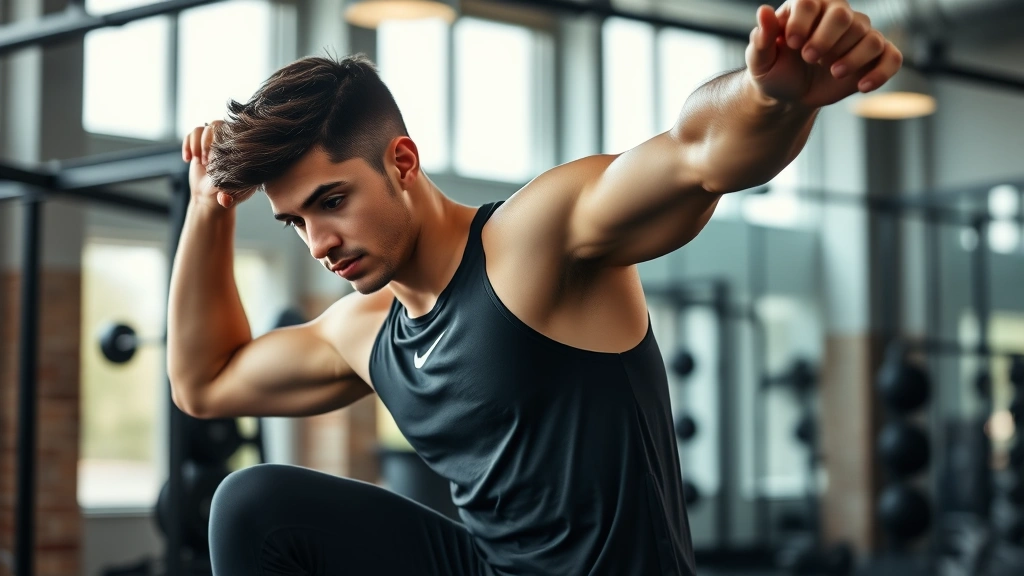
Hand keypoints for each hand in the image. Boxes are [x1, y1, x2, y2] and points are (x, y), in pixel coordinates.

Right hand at [182, 120, 233, 208]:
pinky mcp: (201, 143)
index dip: (222, 145)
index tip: (215, 161)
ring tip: (198, 161)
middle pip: (217, 125)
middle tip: (206, 162)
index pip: (234, 133)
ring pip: (203, 128)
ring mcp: (215, 141)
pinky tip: (187, 159)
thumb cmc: (226, 196)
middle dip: (207, 143)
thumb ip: (228, 198)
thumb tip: (224, 200)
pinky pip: (192, 133)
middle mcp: (229, 142)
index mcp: (242, 151)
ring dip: (196, 144)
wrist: (211, 196)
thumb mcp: (230, 197)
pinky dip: (187, 144)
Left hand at [745, 0, 902, 108]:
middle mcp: (837, 16)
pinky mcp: (873, 58)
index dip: (802, 22)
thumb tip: (763, 11)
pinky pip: (892, 57)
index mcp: (808, 9)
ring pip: (869, 38)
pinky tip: (862, 87)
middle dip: (826, 39)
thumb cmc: (773, 72)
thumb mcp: (760, 60)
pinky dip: (881, 72)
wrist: (788, 96)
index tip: (792, 45)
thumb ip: (761, 38)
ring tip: (833, 72)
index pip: (811, 1)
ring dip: (852, 58)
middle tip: (809, 58)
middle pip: (844, 16)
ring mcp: (858, 36)